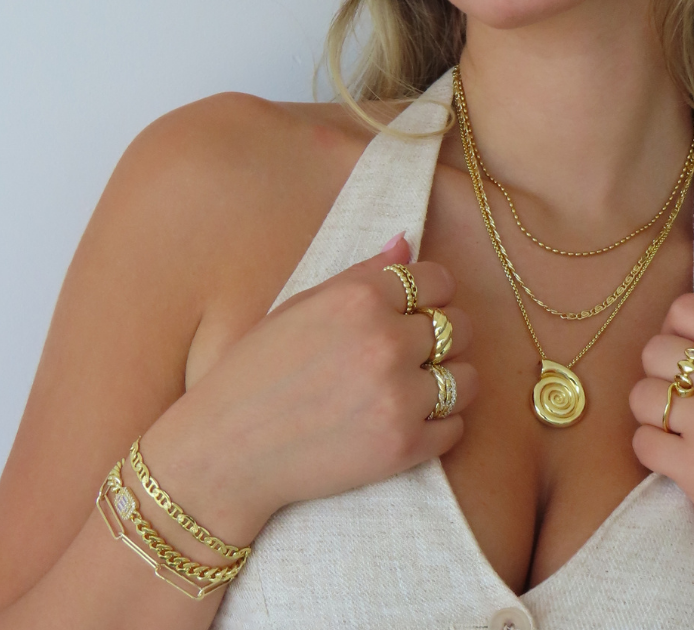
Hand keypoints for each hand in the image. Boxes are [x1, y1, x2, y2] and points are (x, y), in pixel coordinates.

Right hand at [137, 235, 476, 544]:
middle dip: (443, 337)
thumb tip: (406, 241)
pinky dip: (440, 426)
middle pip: (459, 327)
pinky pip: (456, 428)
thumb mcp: (302, 305)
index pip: (439, 280)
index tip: (417, 310)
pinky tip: (409, 421)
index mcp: (361, 298)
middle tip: (414, 353)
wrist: (226, 452)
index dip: (432, 295)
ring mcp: (398, 397)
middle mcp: (386, 342)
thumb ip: (362, 272)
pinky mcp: (403, 447)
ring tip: (418, 388)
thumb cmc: (257, 371)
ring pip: (467, 379)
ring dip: (449, 382)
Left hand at [629, 292, 693, 611]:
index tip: (682, 356)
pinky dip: (651, 452)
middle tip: (679, 403)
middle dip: (658, 375)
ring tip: (678, 433)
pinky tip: (677, 461)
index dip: (674, 330)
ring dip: (650, 415)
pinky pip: (641, 441)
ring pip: (642, 394)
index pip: (690, 309)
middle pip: (656, 349)